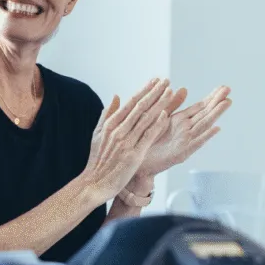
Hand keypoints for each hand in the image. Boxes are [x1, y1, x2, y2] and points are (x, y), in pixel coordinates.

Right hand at [82, 79, 173, 203]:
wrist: (94, 183)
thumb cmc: (97, 161)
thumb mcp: (98, 134)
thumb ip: (108, 114)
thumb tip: (117, 96)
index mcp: (110, 124)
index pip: (131, 102)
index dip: (145, 90)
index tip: (155, 81)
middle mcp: (119, 130)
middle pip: (140, 107)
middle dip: (155, 92)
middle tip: (166, 81)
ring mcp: (126, 142)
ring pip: (146, 118)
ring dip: (159, 104)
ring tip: (170, 92)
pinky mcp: (134, 155)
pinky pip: (147, 137)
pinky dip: (156, 125)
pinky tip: (165, 115)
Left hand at [135, 85, 231, 180]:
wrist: (136, 161)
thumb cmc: (147, 140)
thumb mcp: (160, 117)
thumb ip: (172, 104)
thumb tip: (184, 88)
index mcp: (181, 120)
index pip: (201, 106)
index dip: (212, 97)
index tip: (224, 87)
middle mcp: (186, 130)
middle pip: (205, 113)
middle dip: (217, 101)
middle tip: (229, 89)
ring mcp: (185, 141)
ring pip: (204, 124)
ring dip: (216, 114)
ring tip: (226, 103)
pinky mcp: (181, 153)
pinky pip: (196, 143)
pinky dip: (206, 136)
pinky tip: (216, 128)